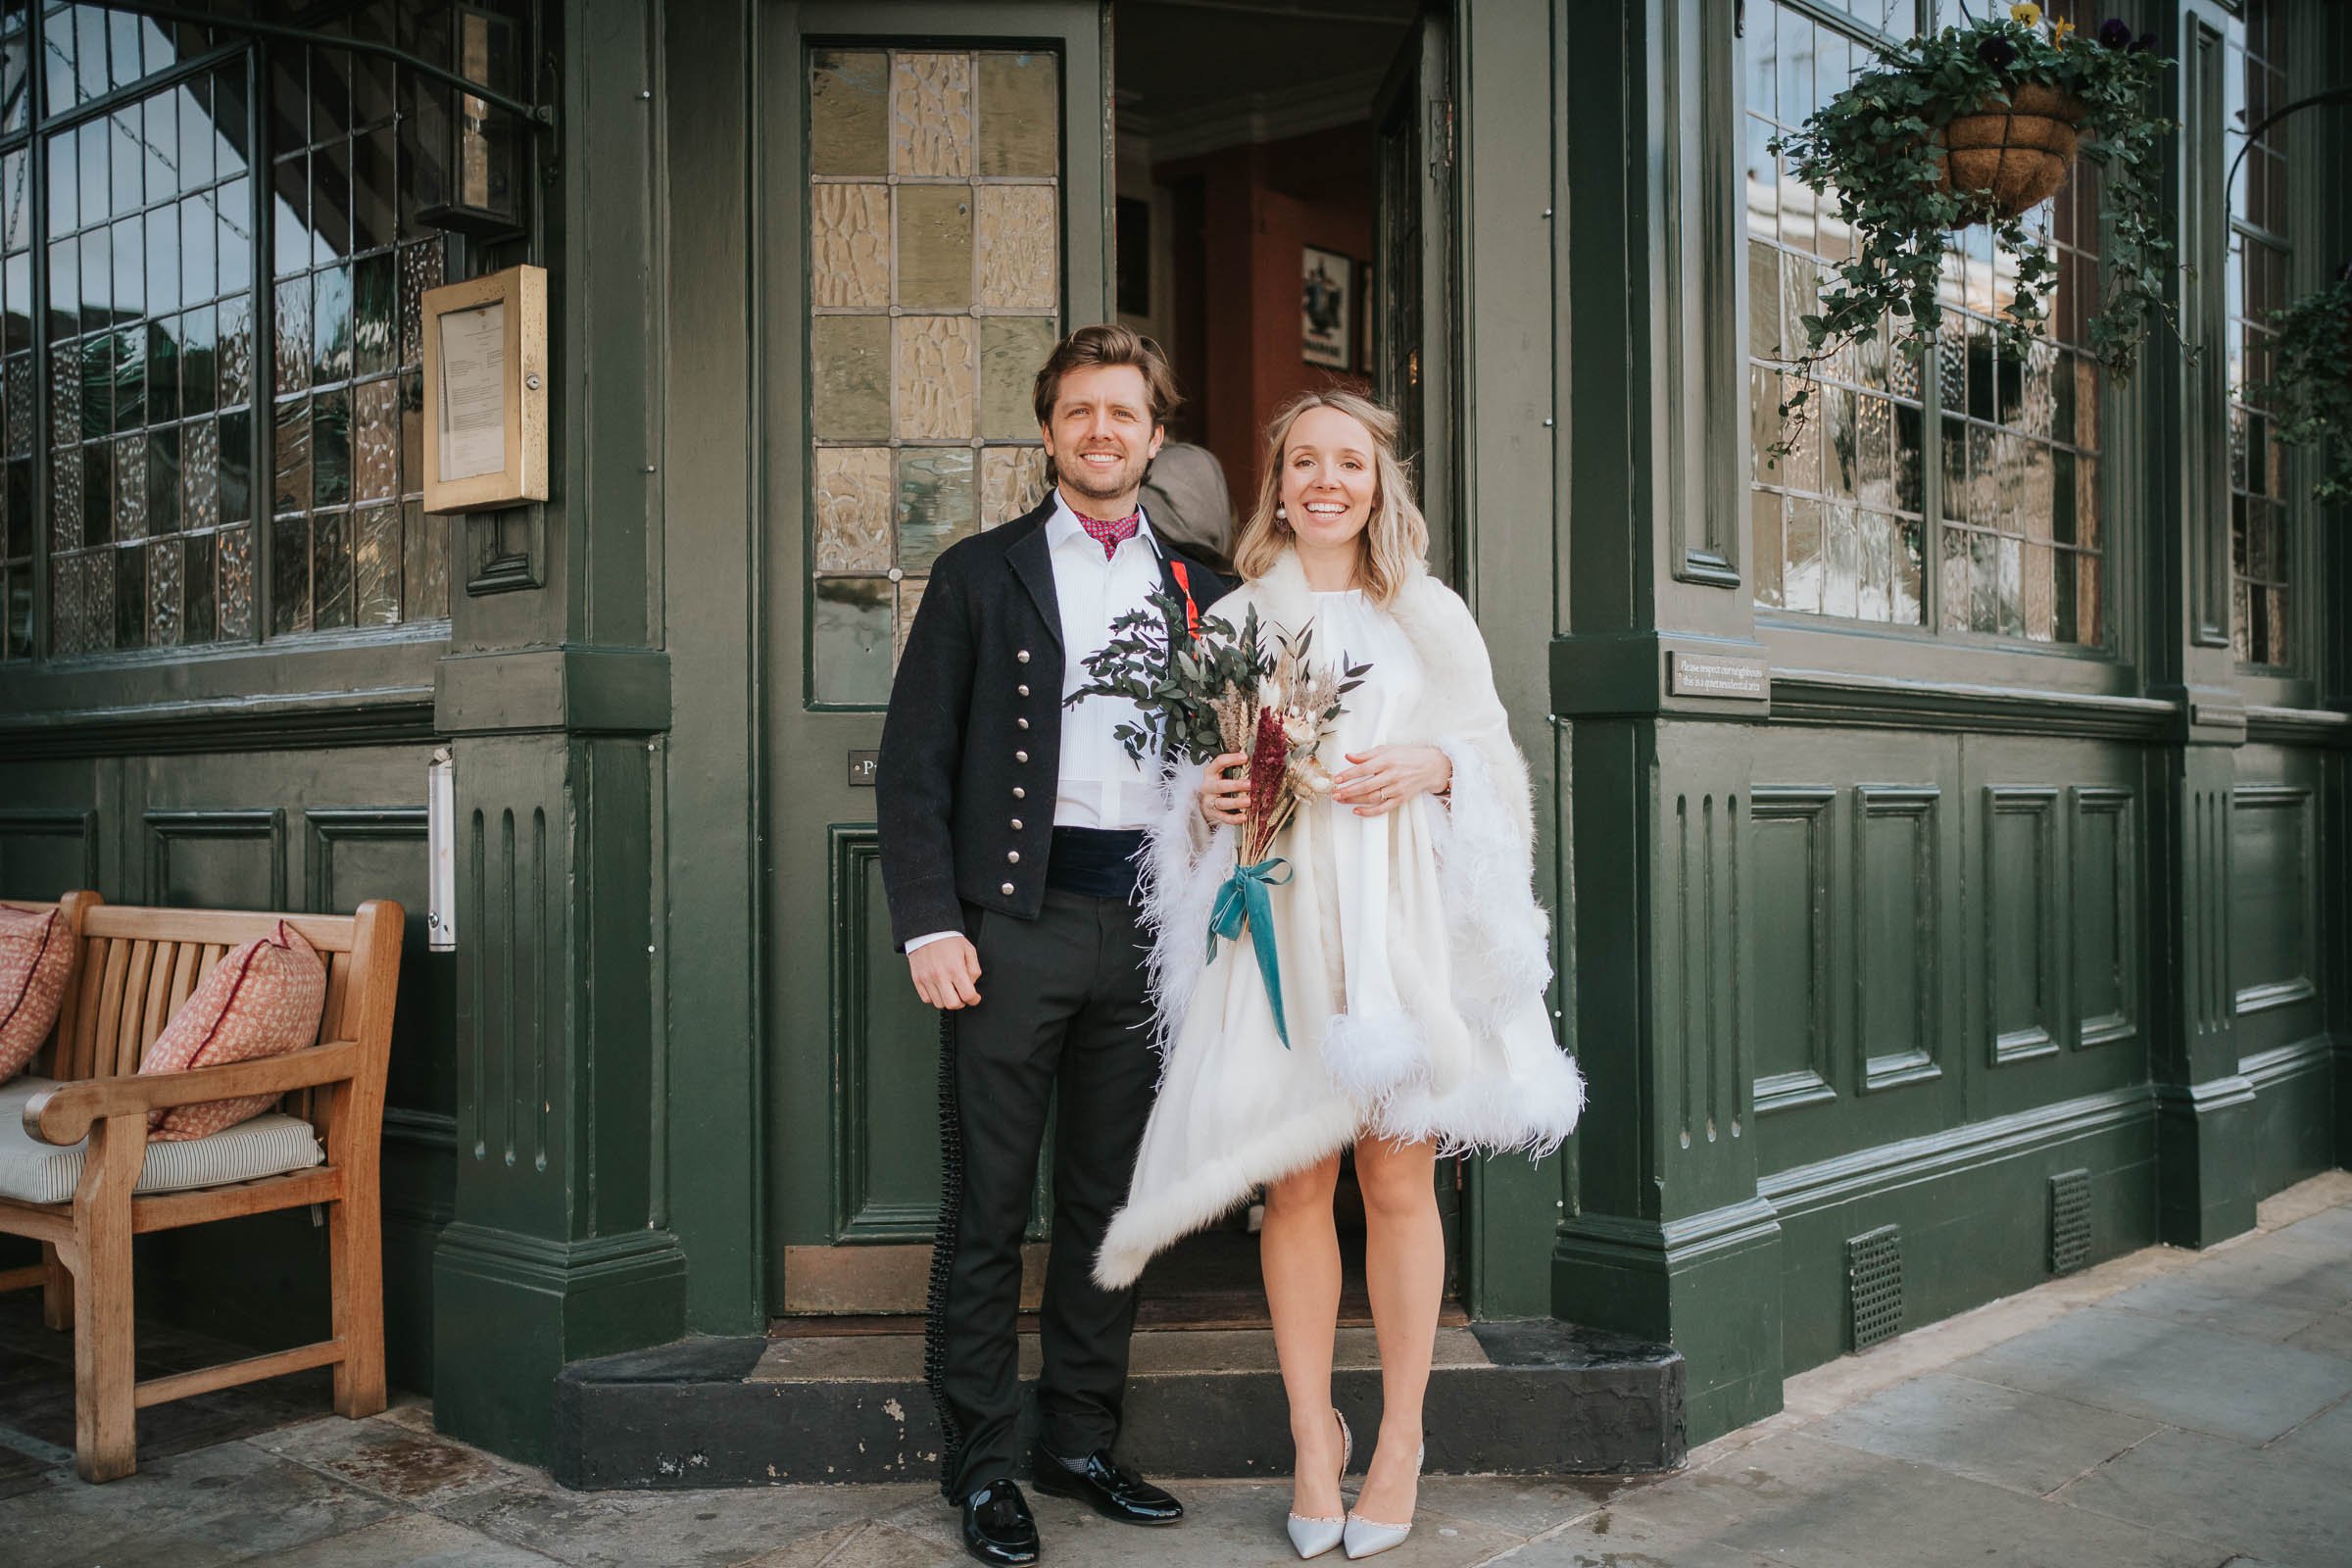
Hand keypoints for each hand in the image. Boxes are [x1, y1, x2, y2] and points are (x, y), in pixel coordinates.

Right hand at [909, 935, 982, 1009]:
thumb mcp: (969, 950)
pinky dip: (935, 997)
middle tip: (962, 995)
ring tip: (950, 989)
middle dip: (961, 1003)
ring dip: (947, 1000)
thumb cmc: (948, 940)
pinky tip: (939, 988)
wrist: (927, 931)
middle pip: (952, 1004)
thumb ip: (974, 970)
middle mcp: (939, 975)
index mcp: (955, 967)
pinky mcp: (917, 980)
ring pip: (939, 1004)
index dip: (974, 999)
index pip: (967, 995)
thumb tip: (972, 985)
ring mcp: (926, 979)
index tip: (974, 997)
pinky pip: (927, 999)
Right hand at [1198, 752, 1249, 825]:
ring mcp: (1209, 802)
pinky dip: (1234, 819)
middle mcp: (1208, 787)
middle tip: (1250, 784)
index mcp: (1210, 773)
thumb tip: (1255, 763)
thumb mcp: (1222, 774)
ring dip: (1236, 802)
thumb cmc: (1218, 785)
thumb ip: (1234, 769)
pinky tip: (1244, 817)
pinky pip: (1223, 818)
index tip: (1245, 758)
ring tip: (1249, 801)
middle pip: (1220, 786)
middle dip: (1236, 785)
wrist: (1204, 803)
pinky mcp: (1213, 815)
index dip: (1231, 759)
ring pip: (1222, 803)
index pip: (1219, 763)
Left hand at [1331, 746, 1451, 816]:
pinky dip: (1369, 812)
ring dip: (1354, 800)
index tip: (1337, 778)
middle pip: (1366, 786)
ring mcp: (1396, 789)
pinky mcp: (1400, 799)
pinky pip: (1382, 808)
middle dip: (1348, 790)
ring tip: (1341, 799)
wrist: (1431, 766)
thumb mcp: (1387, 749)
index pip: (1364, 769)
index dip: (1349, 775)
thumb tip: (1349, 756)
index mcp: (1387, 761)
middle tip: (1335, 793)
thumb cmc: (1408, 756)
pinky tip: (1357, 810)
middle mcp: (1392, 775)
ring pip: (1371, 798)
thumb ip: (1366, 754)